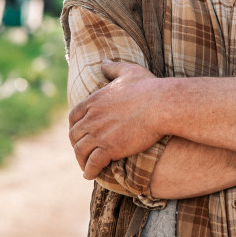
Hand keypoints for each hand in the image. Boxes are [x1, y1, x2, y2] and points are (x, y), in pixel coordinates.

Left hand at [68, 60, 163, 179]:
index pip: (73, 116)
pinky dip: (89, 171)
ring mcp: (98, 134)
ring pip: (80, 151)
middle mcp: (92, 118)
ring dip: (81, 160)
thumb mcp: (129, 71)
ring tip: (86, 167)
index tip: (79, 133)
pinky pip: (92, 163)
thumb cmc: (148, 87)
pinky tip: (91, 175)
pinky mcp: (109, 148)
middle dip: (76, 145)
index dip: (74, 126)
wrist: (162, 105)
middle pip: (74, 135)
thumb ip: (113, 67)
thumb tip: (104, 62)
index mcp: (94, 100)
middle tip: (83, 152)